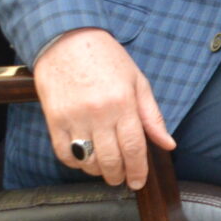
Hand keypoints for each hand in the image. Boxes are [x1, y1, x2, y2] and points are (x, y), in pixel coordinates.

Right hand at [32, 27, 173, 188]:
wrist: (66, 39)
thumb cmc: (106, 58)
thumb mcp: (137, 81)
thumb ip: (152, 116)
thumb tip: (167, 143)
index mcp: (123, 103)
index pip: (134, 147)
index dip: (138, 170)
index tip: (138, 181)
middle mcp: (99, 113)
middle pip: (111, 159)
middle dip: (119, 175)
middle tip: (122, 179)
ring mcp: (74, 118)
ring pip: (87, 161)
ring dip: (97, 172)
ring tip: (104, 169)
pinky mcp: (54, 119)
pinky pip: (64, 153)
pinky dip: (75, 163)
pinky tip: (84, 160)